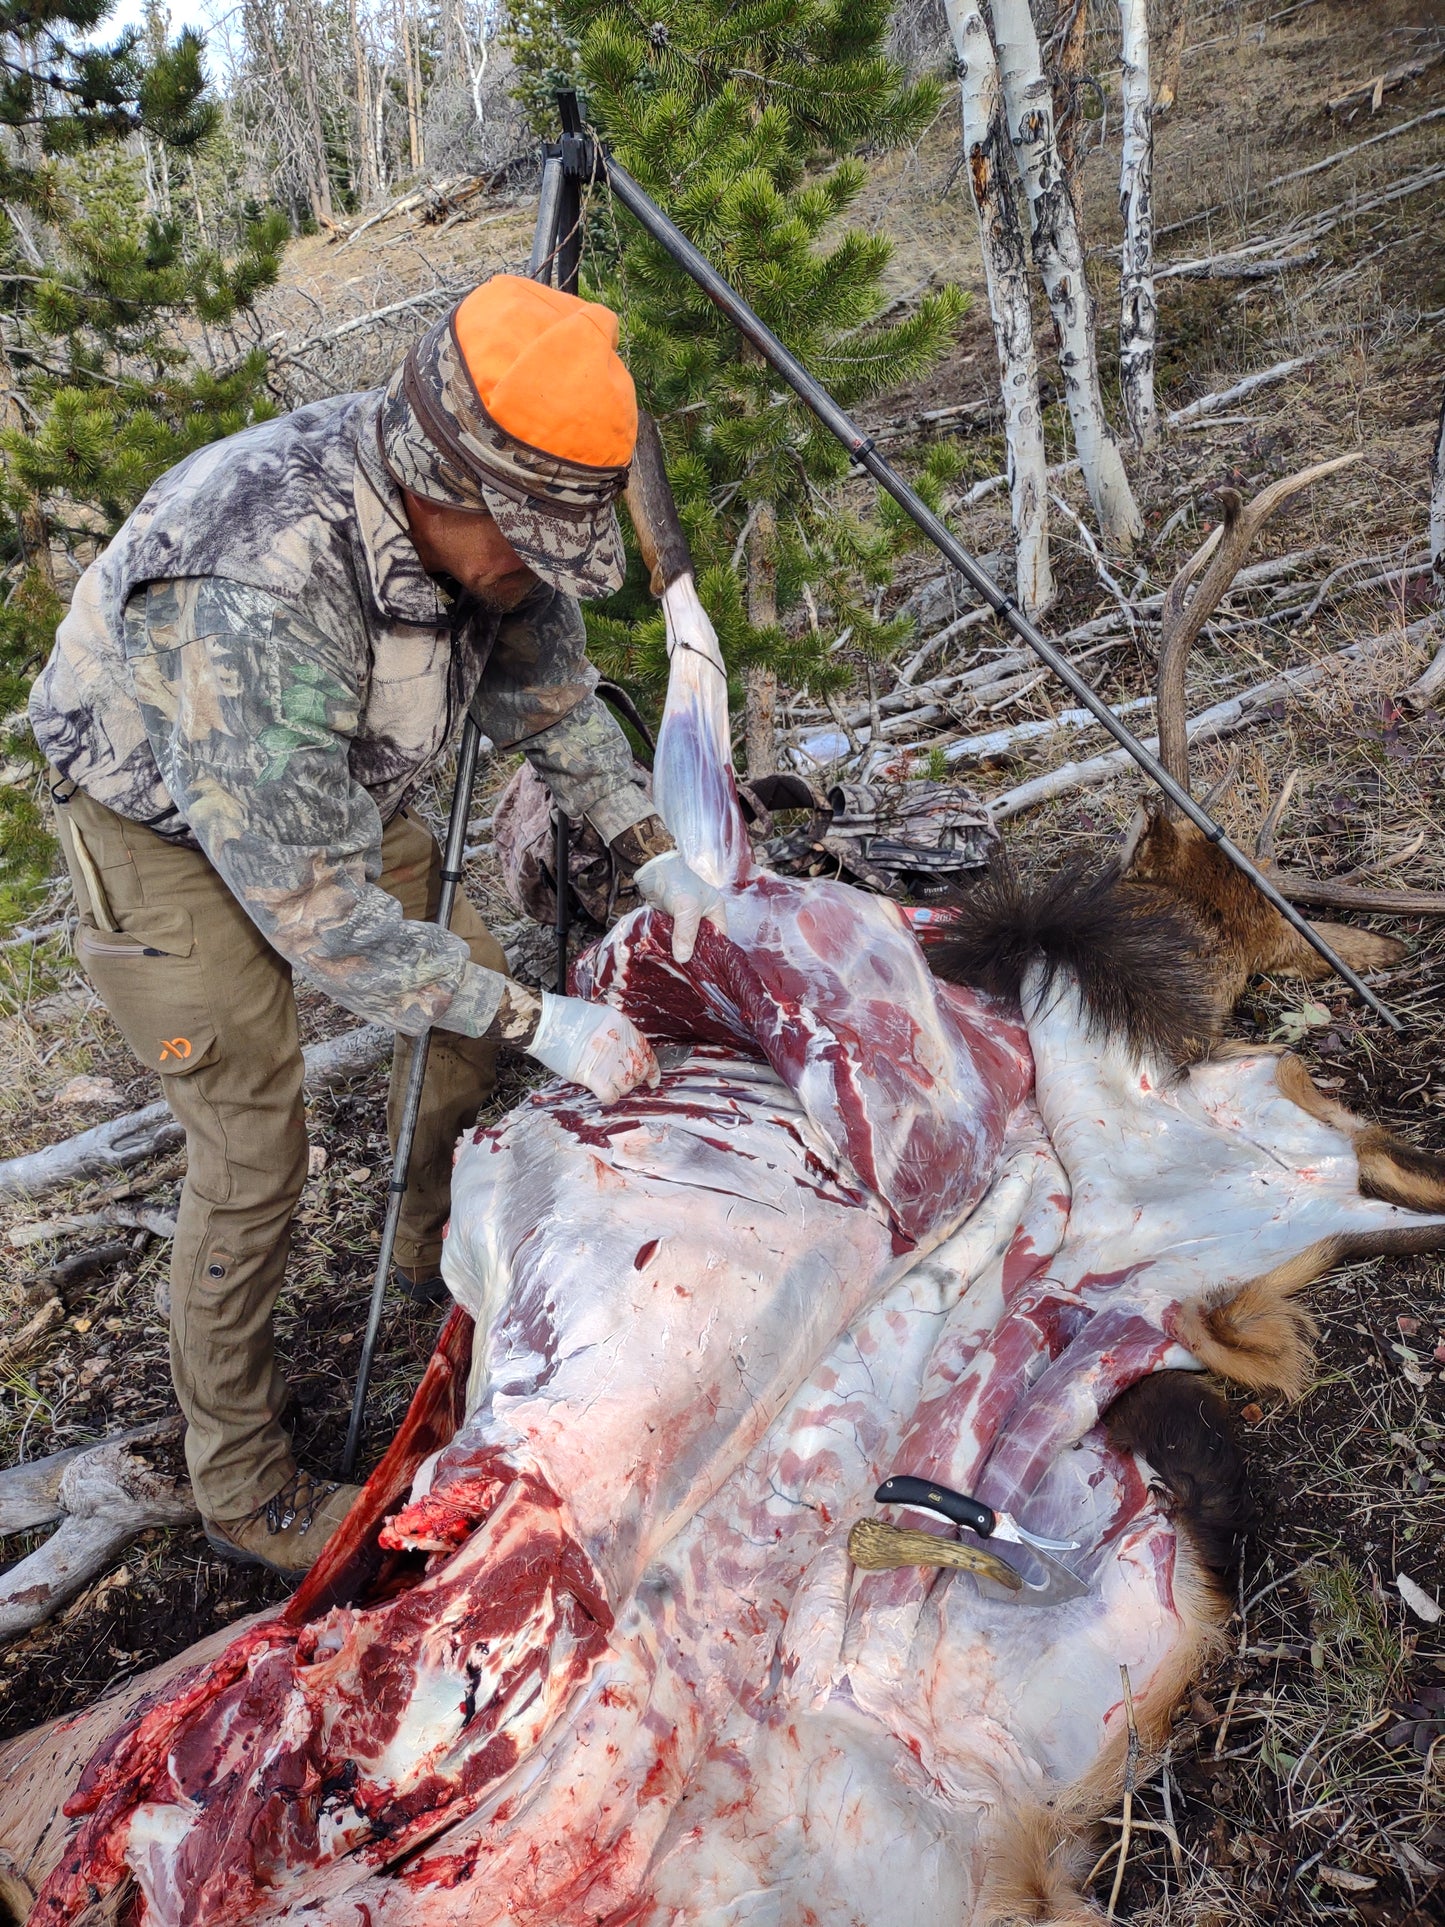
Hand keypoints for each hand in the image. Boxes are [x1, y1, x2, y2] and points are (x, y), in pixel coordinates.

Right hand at [524, 993, 660, 1103]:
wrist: (547, 1022)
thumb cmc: (567, 1016)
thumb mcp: (602, 1016)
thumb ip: (616, 1033)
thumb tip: (624, 1050)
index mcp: (625, 1028)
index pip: (647, 1053)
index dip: (652, 1070)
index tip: (653, 1080)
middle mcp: (622, 1044)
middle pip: (639, 1071)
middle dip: (633, 1079)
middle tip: (621, 1079)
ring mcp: (610, 1061)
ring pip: (627, 1085)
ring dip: (619, 1088)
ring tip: (606, 1081)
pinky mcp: (594, 1075)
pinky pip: (611, 1095)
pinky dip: (608, 1096)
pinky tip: (601, 1091)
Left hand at [633, 851, 727, 963]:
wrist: (652, 868)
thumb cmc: (677, 881)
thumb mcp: (686, 908)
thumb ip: (686, 933)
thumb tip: (683, 959)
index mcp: (715, 913)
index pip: (719, 940)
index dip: (713, 955)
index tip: (703, 970)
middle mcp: (703, 918)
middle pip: (702, 944)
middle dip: (693, 955)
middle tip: (686, 970)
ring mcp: (686, 921)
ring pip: (685, 942)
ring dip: (679, 951)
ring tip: (675, 967)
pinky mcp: (671, 922)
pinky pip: (672, 938)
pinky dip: (668, 946)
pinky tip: (664, 956)